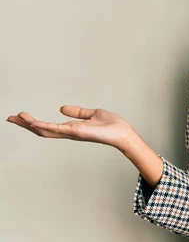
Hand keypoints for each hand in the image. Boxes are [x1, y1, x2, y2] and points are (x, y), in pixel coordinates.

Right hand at [6, 105, 135, 151]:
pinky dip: (44, 125)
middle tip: (10, 118)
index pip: (48, 126)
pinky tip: (32, 122)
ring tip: (17, 117)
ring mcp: (72, 133)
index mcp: (72, 128)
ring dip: (30, 124)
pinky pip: (57, 129)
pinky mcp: (77, 132)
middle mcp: (69, 132)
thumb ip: (77, 112)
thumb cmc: (112, 125)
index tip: (20, 116)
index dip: (33, 122)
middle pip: (42, 130)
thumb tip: (61, 108)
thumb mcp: (92, 113)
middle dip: (25, 125)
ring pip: (45, 130)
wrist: (123, 133)